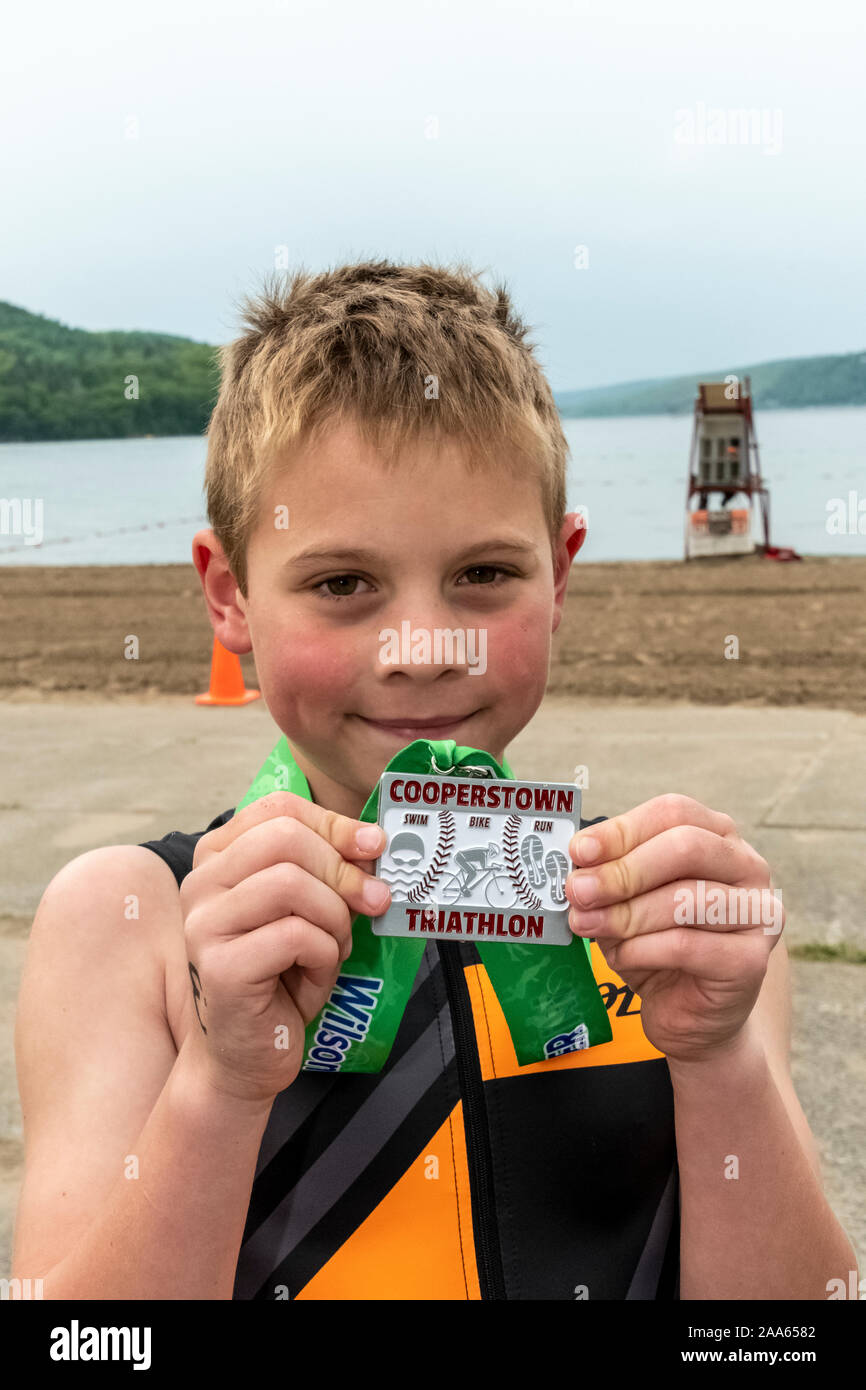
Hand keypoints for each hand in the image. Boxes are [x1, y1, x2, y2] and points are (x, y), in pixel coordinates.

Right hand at [179, 792, 390, 1102]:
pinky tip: (314, 976)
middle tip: (371, 903)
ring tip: (334, 947)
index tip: (373, 847)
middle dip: (341, 870)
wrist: (247, 1054)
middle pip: (285, 839)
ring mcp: (204, 925)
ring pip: (290, 884)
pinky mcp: (220, 967)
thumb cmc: (281, 976)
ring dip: (334, 917)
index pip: (278, 809)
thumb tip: (373, 842)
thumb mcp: (309, 908)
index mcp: (218, 858)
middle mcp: (200, 883)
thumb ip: (328, 868)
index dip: (333, 823)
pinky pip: (296, 936)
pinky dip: (324, 955)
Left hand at [565, 794, 783, 1064]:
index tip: (578, 851)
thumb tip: (577, 868)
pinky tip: (621, 956)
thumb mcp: (626, 903)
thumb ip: (609, 879)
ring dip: (625, 913)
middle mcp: (747, 867)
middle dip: (623, 870)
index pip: (673, 813)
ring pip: (686, 899)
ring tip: (585, 924)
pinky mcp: (751, 960)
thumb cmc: (657, 947)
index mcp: (718, 837)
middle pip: (686, 847)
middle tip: (578, 891)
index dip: (622, 830)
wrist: (690, 1016)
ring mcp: (757, 913)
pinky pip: (688, 945)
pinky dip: (643, 948)